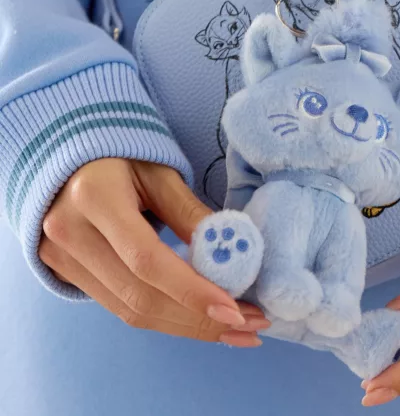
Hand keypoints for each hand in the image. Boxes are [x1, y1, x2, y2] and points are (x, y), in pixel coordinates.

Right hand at [39, 159, 268, 346]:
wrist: (69, 161)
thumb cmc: (124, 158)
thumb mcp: (161, 174)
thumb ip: (190, 213)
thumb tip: (229, 254)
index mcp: (94, 198)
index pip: (147, 259)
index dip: (192, 291)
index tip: (235, 310)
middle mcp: (70, 235)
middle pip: (140, 296)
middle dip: (200, 318)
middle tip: (250, 324)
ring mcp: (62, 259)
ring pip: (131, 311)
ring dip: (187, 326)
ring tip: (233, 329)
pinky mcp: (67, 275)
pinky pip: (121, 307)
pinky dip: (165, 317)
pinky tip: (198, 319)